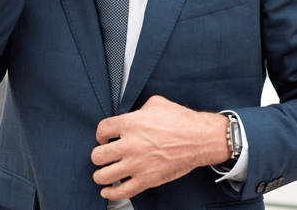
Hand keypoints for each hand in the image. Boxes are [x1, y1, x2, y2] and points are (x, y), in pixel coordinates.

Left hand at [91, 95, 229, 199]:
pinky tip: (108, 190)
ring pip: (104, 175)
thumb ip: (139, 110)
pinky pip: (121, 191)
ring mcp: (137, 164)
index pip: (102, 130)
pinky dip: (111, 193)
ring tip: (103, 172)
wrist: (198, 139)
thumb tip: (133, 115)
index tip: (103, 138)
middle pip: (98, 155)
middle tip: (103, 155)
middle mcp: (130, 144)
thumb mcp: (156, 103)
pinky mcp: (146, 180)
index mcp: (130, 123)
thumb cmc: (180, 120)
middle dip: (99, 155)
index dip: (100, 134)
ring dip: (101, 174)